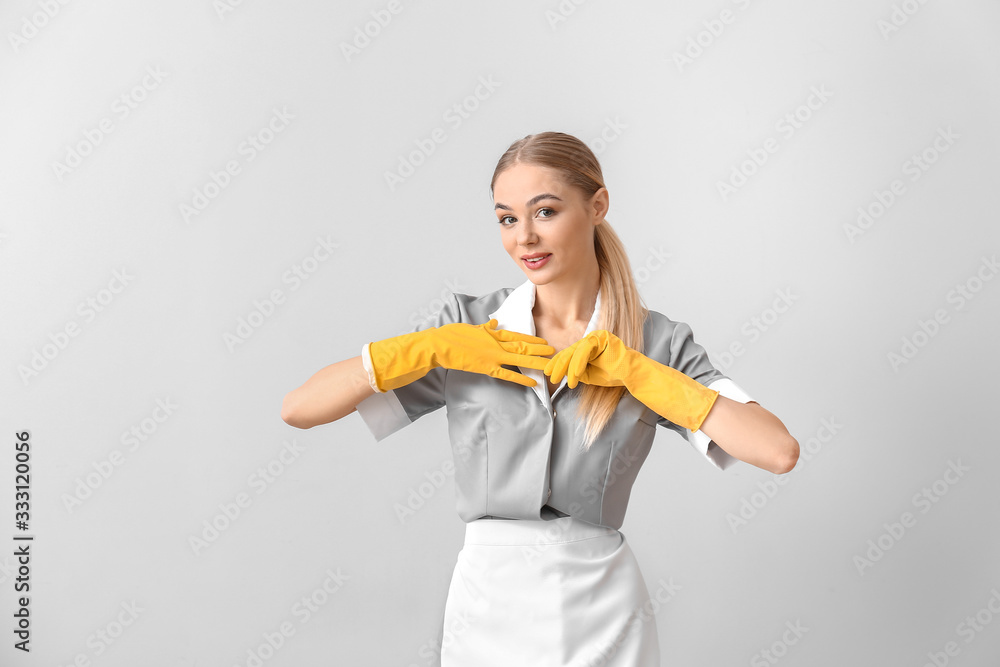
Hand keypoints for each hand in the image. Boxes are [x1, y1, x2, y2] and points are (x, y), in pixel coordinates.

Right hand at [369, 319, 554, 390]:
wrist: (438, 345)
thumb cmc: (451, 335)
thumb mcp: (471, 327)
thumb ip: (485, 327)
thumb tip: (494, 322)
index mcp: (491, 333)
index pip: (516, 335)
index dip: (531, 339)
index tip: (542, 341)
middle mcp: (495, 343)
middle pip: (522, 345)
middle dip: (538, 349)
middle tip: (554, 351)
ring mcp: (492, 355)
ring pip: (520, 358)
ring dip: (536, 361)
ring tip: (550, 364)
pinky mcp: (486, 367)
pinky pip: (508, 374)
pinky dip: (522, 378)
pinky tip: (534, 382)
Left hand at [543, 330, 632, 388]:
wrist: (629, 374)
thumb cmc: (611, 374)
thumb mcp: (587, 375)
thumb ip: (574, 372)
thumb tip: (558, 372)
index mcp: (585, 347)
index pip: (567, 354)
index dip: (556, 364)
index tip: (547, 373)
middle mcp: (589, 339)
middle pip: (569, 352)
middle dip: (559, 366)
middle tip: (552, 378)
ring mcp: (595, 336)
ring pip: (576, 352)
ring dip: (571, 369)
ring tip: (569, 382)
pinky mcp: (601, 337)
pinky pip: (585, 350)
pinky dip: (579, 362)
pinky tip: (576, 374)